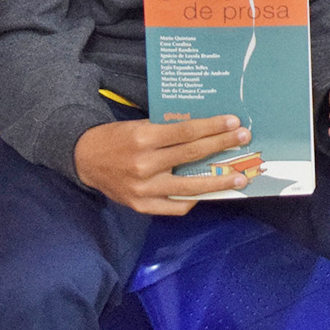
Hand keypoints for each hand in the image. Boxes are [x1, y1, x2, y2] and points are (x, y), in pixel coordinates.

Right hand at [74, 115, 252, 214]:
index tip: (233, 122)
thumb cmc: (118, 138)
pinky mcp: (141, 206)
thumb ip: (169, 131)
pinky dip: (192, 201)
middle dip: (221, 146)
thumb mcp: (140, 125)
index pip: (186, 132)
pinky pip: (174, 207)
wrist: (85, 159)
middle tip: (244, 139)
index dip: (212, 127)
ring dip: (218, 182)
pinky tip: (208, 193)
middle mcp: (144, 164)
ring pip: (189, 187)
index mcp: (143, 138)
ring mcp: (143, 189)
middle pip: (191, 155)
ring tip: (239, 178)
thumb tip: (206, 131)